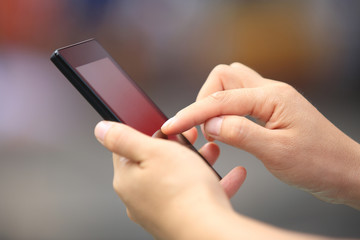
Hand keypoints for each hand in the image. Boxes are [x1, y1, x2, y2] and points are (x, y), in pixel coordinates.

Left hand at [94, 122, 245, 238]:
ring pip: (177, 179)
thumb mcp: (152, 151)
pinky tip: (227, 177)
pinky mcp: (179, 218)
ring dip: (195, 163)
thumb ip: (124, 138)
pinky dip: (209, 185)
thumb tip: (101, 130)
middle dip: (175, 148)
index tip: (163, 129)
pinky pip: (194, 196)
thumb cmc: (183, 192)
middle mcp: (139, 198)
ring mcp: (159, 210)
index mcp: (127, 180)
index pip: (127, 150)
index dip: (147, 134)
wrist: (208, 231)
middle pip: (154, 163)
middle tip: (190, 139)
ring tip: (211, 154)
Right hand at [161, 63, 359, 208]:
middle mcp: (270, 91)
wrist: (343, 171)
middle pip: (224, 77)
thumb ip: (241, 133)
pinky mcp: (270, 110)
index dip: (193, 113)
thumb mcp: (277, 152)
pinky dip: (226, 111)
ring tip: (214, 131)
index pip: (221, 99)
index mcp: (273, 97)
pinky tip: (227, 130)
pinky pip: (239, 100)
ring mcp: (270, 99)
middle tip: (203, 129)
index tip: (173, 127)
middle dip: (205, 100)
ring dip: (215, 104)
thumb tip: (210, 123)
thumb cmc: (318, 163)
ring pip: (230, 86)